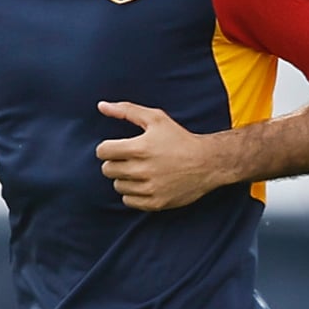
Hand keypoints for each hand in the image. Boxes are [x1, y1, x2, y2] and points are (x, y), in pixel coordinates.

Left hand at [95, 101, 219, 211]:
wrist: (207, 163)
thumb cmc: (179, 138)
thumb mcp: (156, 118)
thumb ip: (126, 110)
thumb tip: (101, 106)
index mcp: (139, 148)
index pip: (102, 152)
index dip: (107, 148)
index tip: (117, 147)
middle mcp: (142, 170)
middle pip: (107, 170)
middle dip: (115, 162)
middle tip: (130, 158)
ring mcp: (149, 188)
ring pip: (118, 186)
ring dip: (124, 178)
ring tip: (140, 170)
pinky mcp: (155, 203)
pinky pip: (128, 201)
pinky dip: (133, 193)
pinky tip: (145, 183)